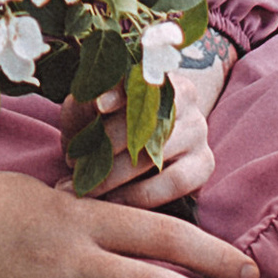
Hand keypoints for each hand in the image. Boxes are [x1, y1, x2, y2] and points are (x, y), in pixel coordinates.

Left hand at [98, 40, 228, 205]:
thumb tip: (95, 103)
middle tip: (74, 170)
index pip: (139, 78)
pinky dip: (140, 195)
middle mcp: (184, 97)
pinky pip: (174, 181)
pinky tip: (114, 202)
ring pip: (157, 153)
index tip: (98, 106)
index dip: (119, 92)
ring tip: (88, 190)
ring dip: (116, 176)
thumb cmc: (106, 125)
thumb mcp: (88, 111)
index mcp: (154, 75)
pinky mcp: (203, 163)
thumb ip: (85, 105)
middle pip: (145, 121)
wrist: (141, 147)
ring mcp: (197, 130)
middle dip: (104, 148)